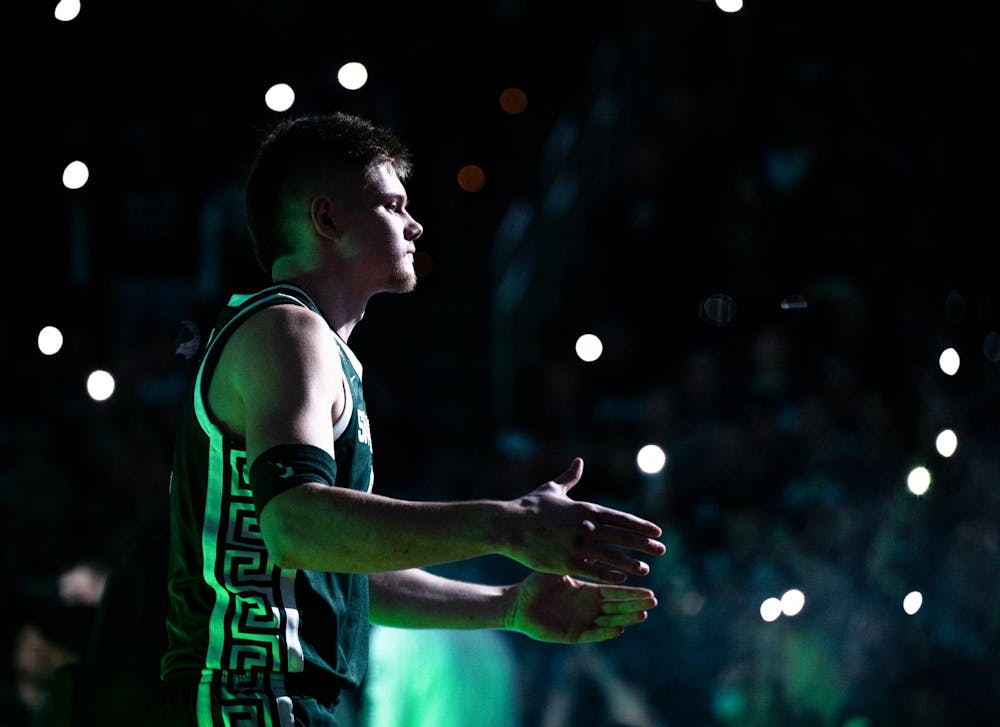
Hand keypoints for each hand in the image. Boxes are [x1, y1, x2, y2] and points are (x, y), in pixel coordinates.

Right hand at [503, 458, 665, 582]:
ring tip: (645, 569)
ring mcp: (576, 545)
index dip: (640, 525)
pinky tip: (621, 580)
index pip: (620, 518)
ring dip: (630, 563)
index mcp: (584, 509)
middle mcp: (585, 527)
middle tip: (662, 550)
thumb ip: (570, 477)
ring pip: (610, 556)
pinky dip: (608, 575)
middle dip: (643, 544)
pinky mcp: (564, 561)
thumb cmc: (529, 506)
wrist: (508, 524)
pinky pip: (592, 570)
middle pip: (621, 537)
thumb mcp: (552, 488)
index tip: (657, 531)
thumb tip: (578, 461)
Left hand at [505, 571, 657, 642]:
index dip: (631, 588)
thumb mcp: (559, 569)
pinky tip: (618, 629)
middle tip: (653, 599)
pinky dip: (605, 632)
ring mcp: (582, 621)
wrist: (518, 603)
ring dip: (625, 618)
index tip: (648, 583)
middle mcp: (588, 608)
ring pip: (609, 621)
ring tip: (643, 614)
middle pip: (617, 606)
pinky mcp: (572, 634)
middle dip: (635, 603)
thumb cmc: (537, 584)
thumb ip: (576, 559)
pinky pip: (592, 634)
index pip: (613, 590)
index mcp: (587, 592)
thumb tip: (593, 539)